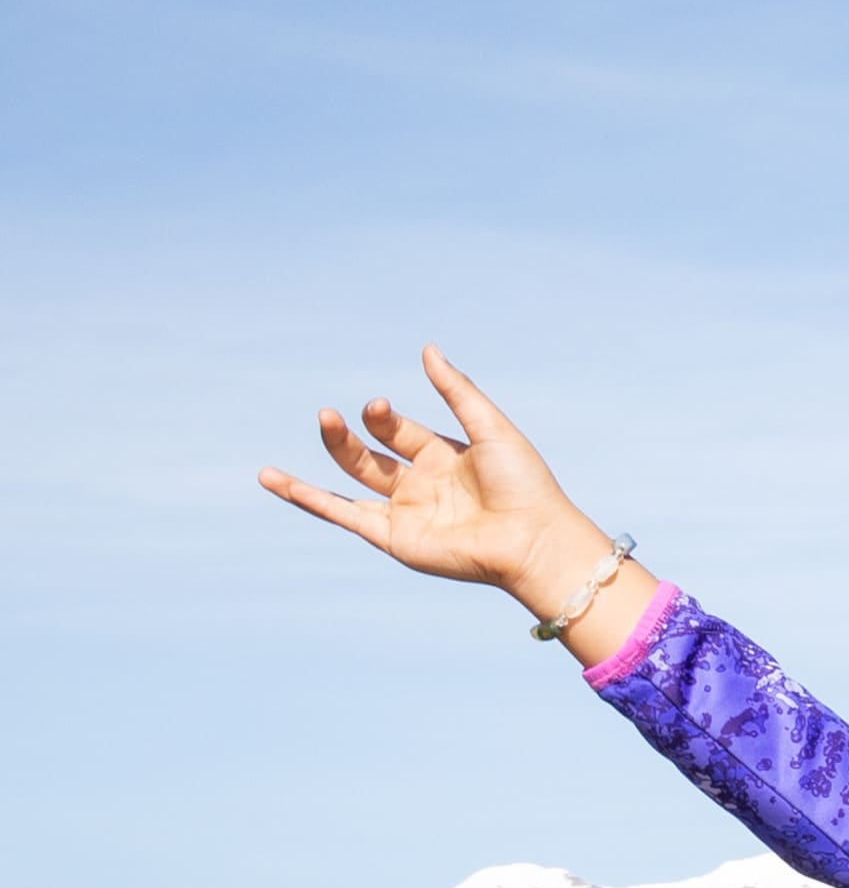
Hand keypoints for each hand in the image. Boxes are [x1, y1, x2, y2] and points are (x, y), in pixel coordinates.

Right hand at [258, 349, 624, 628]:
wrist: (533, 539)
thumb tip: (427, 348)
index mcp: (444, 458)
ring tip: (318, 423)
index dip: (383, 417)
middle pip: (370, 453)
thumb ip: (457, 390)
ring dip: (332, 453)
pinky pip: (342, 514)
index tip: (379, 407)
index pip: (398, 430)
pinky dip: (307, 498)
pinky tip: (275, 481)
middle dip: (349, 433)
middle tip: (331, 414)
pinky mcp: (393, 538)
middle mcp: (420, 485)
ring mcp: (404, 512)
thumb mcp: (489, 427)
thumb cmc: (523, 484)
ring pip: (351, 480)